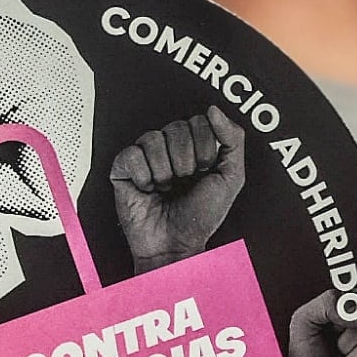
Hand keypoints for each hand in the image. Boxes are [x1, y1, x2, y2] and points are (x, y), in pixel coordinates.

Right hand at [108, 106, 246, 269]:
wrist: (175, 246)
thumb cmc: (201, 217)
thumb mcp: (231, 178)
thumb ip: (233, 140)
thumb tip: (214, 111)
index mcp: (195, 146)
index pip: (200, 122)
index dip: (205, 150)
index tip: (204, 172)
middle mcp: (170, 148)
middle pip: (176, 128)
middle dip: (185, 162)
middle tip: (184, 182)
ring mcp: (145, 156)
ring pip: (153, 139)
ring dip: (165, 172)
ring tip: (166, 187)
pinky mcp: (123, 169)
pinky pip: (131, 155)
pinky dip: (143, 177)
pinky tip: (148, 189)